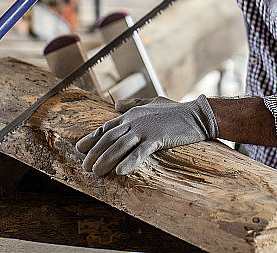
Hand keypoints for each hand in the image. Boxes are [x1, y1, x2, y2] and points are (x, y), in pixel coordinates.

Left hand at [75, 95, 218, 175]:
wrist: (197, 114)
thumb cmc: (175, 110)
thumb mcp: (151, 103)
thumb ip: (132, 104)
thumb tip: (115, 105)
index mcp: (132, 114)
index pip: (106, 127)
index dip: (91, 138)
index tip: (79, 148)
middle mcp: (134, 121)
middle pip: (108, 138)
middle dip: (94, 153)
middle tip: (85, 166)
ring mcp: (145, 130)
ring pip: (119, 146)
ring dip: (105, 160)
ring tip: (96, 172)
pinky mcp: (157, 139)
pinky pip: (139, 152)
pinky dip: (129, 162)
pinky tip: (120, 172)